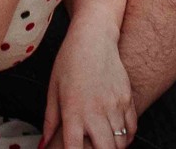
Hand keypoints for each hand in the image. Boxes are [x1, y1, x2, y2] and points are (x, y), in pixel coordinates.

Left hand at [42, 17, 137, 148]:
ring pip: (119, 142)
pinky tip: (117, 137)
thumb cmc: (70, 61)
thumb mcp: (53, 89)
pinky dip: (126, 137)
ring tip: (103, 145)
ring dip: (112, 148)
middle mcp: (95, 111)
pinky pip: (131, 128)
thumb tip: (44, 142)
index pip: (74, 148)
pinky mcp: (127, 98)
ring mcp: (114, 105)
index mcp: (73, 111)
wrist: (94, 37)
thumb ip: (50, 120)